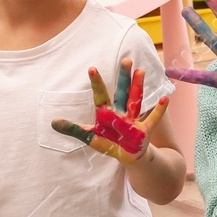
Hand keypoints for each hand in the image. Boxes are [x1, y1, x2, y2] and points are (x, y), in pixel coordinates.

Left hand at [51, 59, 166, 162]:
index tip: (92, 68)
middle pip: (122, 92)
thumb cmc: (109, 143)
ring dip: (139, 86)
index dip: (97, 83)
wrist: (128, 156)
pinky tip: (164, 98)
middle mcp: (121, 112)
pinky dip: (159, 110)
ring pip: (136, 100)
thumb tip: (52, 122)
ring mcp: (133, 120)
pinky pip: (152, 119)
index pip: (100, 95)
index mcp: (106, 113)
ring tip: (141, 70)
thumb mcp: (91, 137)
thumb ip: (74, 129)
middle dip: (124, 77)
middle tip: (126, 59)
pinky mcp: (144, 130)